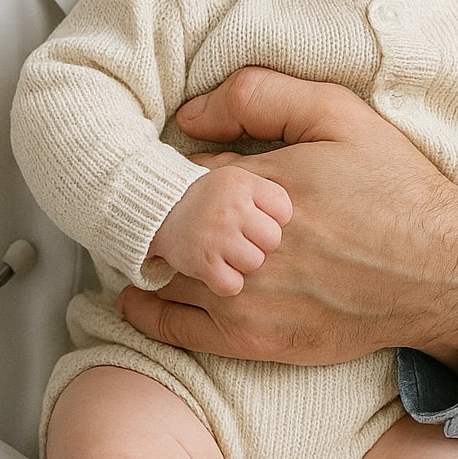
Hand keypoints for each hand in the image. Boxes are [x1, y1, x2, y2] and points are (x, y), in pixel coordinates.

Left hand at [117, 68, 457, 378]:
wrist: (442, 273)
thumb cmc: (392, 187)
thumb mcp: (336, 113)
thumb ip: (258, 97)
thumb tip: (189, 115)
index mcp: (259, 185)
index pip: (175, 170)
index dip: (168, 164)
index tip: (171, 161)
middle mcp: (245, 248)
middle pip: (162, 223)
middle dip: (158, 208)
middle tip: (161, 197)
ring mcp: (248, 301)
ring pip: (161, 272)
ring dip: (154, 251)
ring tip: (161, 235)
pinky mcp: (257, 343)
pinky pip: (175, 328)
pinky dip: (150, 306)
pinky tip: (145, 289)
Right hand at [147, 167, 291, 295]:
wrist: (158, 209)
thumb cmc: (209, 195)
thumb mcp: (239, 175)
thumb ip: (269, 182)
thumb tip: (299, 199)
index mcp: (243, 182)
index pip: (284, 209)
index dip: (274, 220)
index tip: (260, 220)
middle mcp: (230, 206)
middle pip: (273, 238)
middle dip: (262, 243)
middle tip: (244, 239)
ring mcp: (216, 235)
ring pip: (255, 262)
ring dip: (244, 264)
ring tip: (229, 253)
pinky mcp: (202, 262)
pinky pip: (232, 284)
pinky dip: (226, 283)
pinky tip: (218, 270)